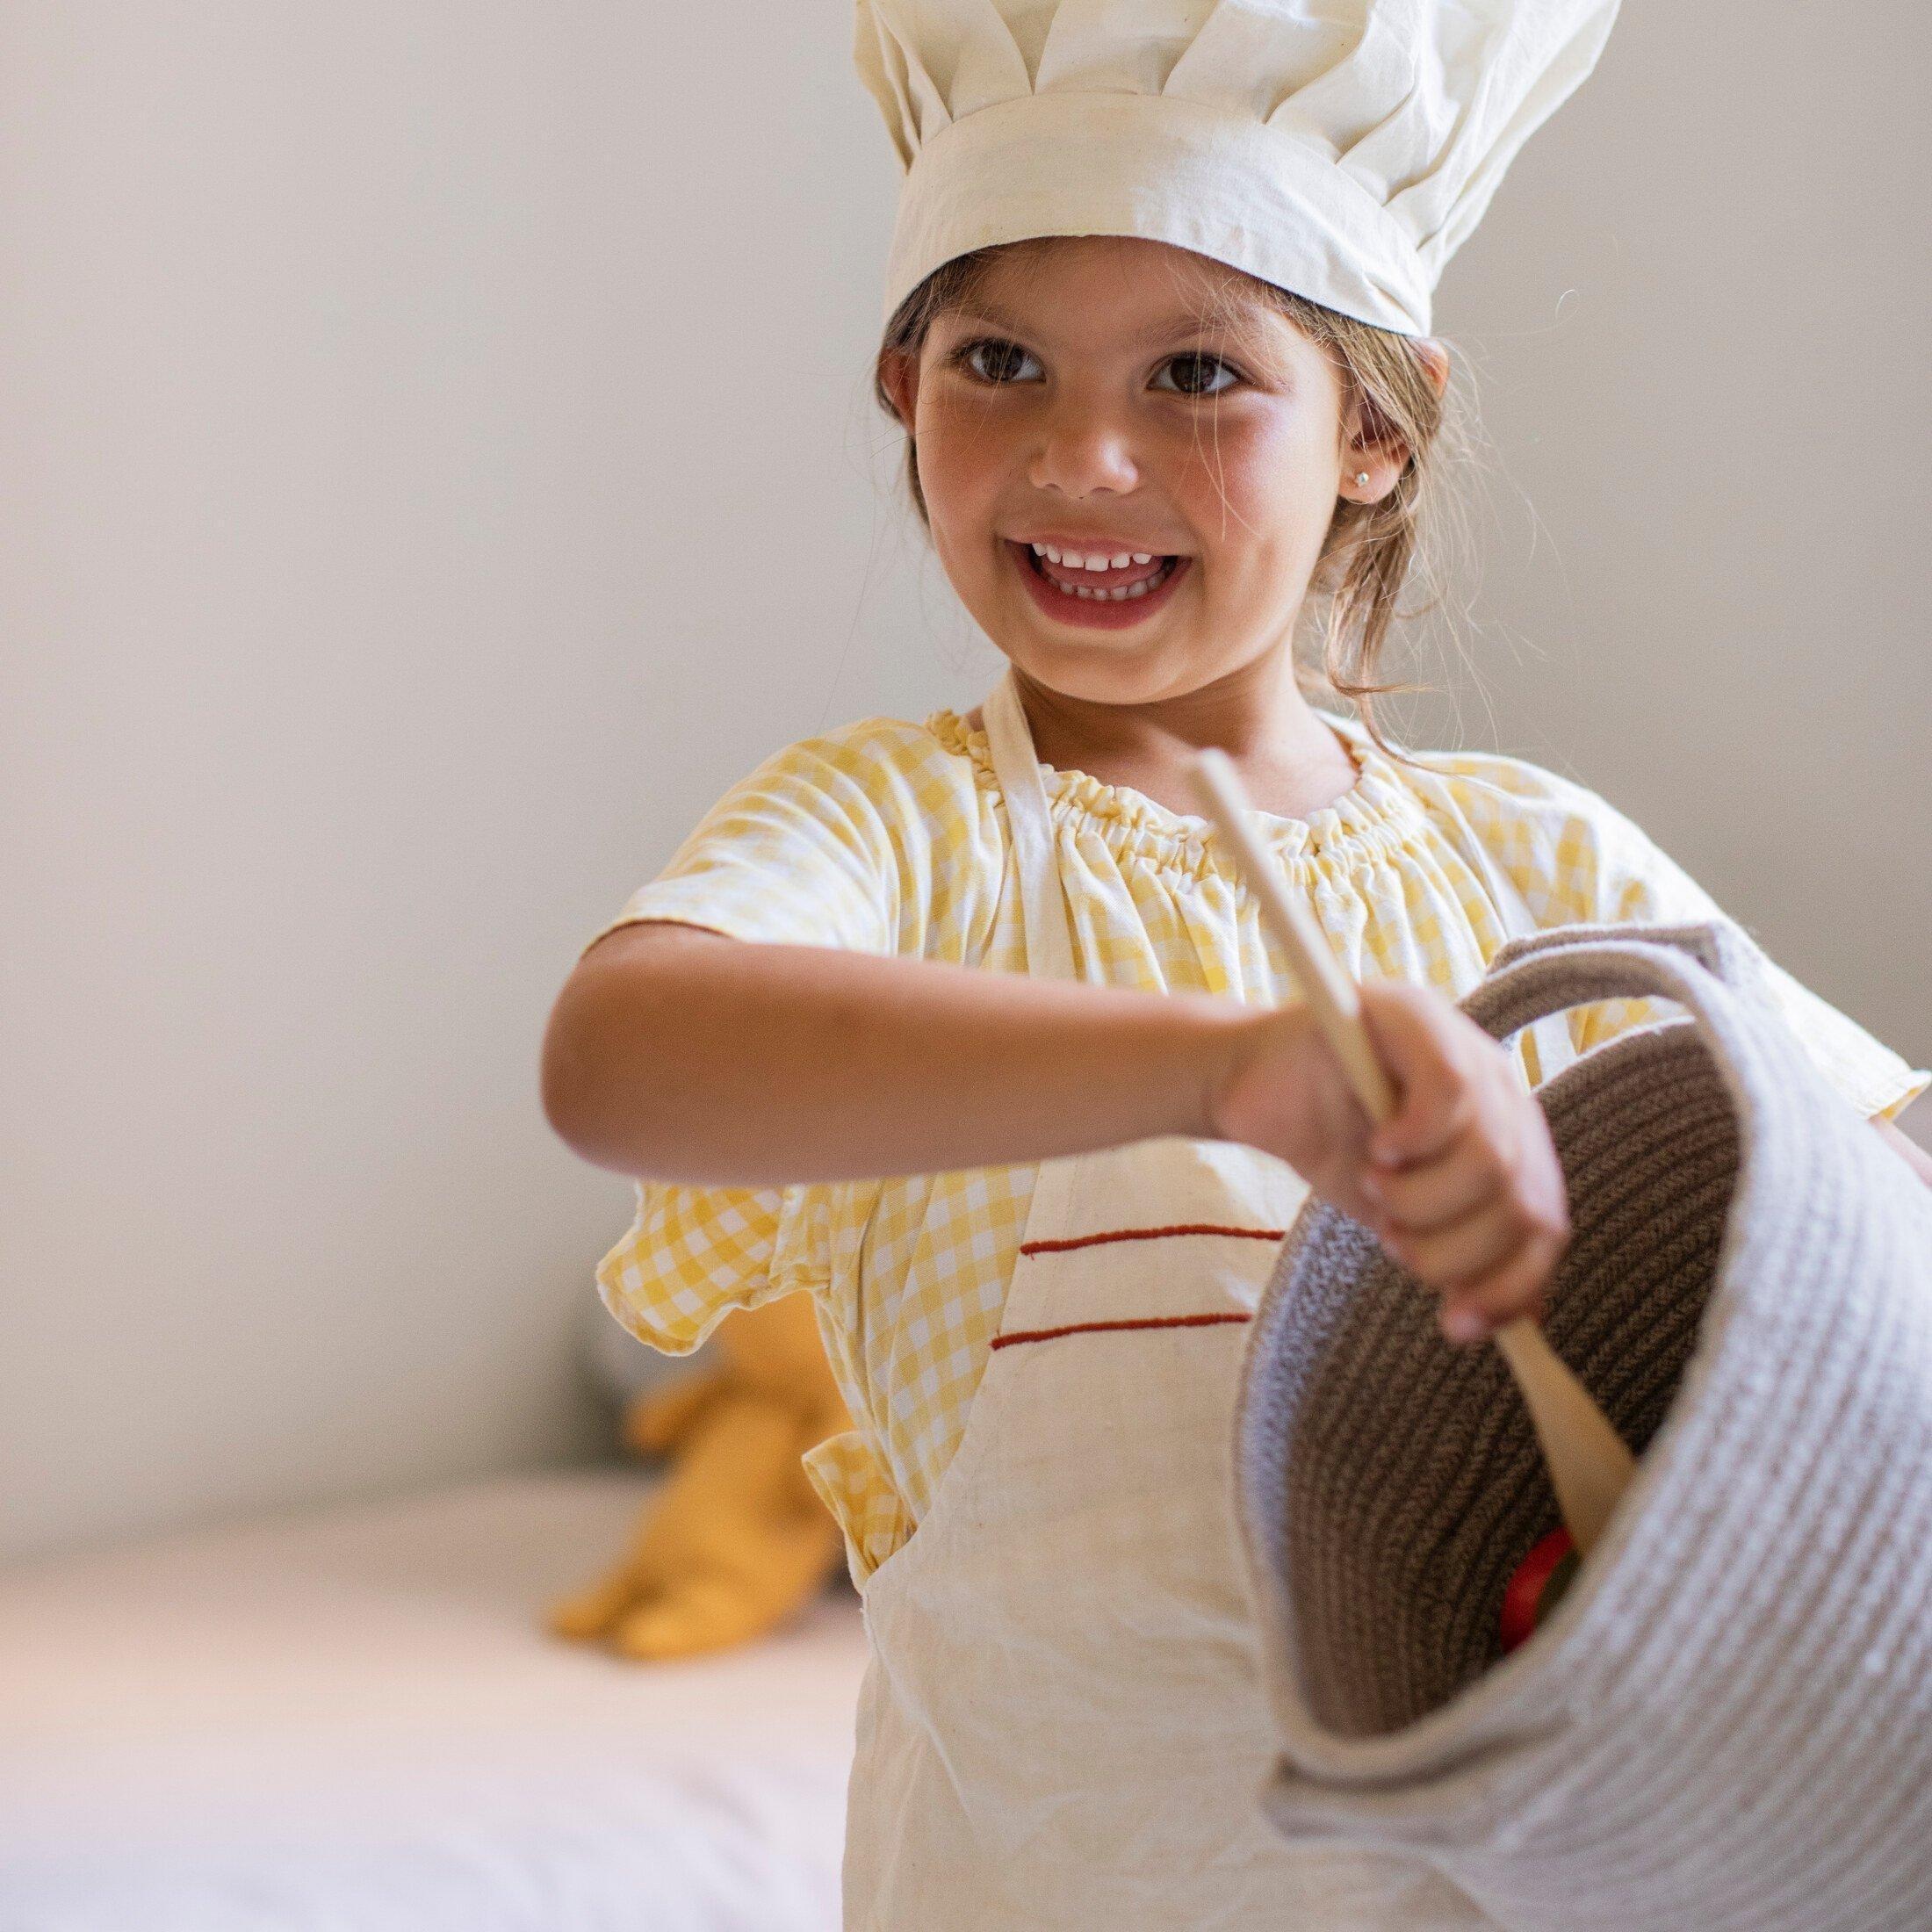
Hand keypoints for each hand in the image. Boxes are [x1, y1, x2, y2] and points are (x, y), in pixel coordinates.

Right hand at [1206, 982, 1571, 1342]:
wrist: (1258, 1092)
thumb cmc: (1332, 1147)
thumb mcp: (1403, 1218)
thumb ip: (1461, 1253)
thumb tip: (1516, 1322)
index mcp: (1511, 1141)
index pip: (1545, 1224)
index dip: (1508, 1286)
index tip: (1455, 1325)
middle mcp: (1504, 1093)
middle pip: (1524, 1202)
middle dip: (1451, 1250)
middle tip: (1391, 1238)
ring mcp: (1466, 1050)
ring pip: (1492, 1158)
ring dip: (1420, 1200)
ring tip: (1374, 1188)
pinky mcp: (1419, 1019)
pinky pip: (1451, 1095)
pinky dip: (1411, 1141)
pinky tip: (1377, 1147)